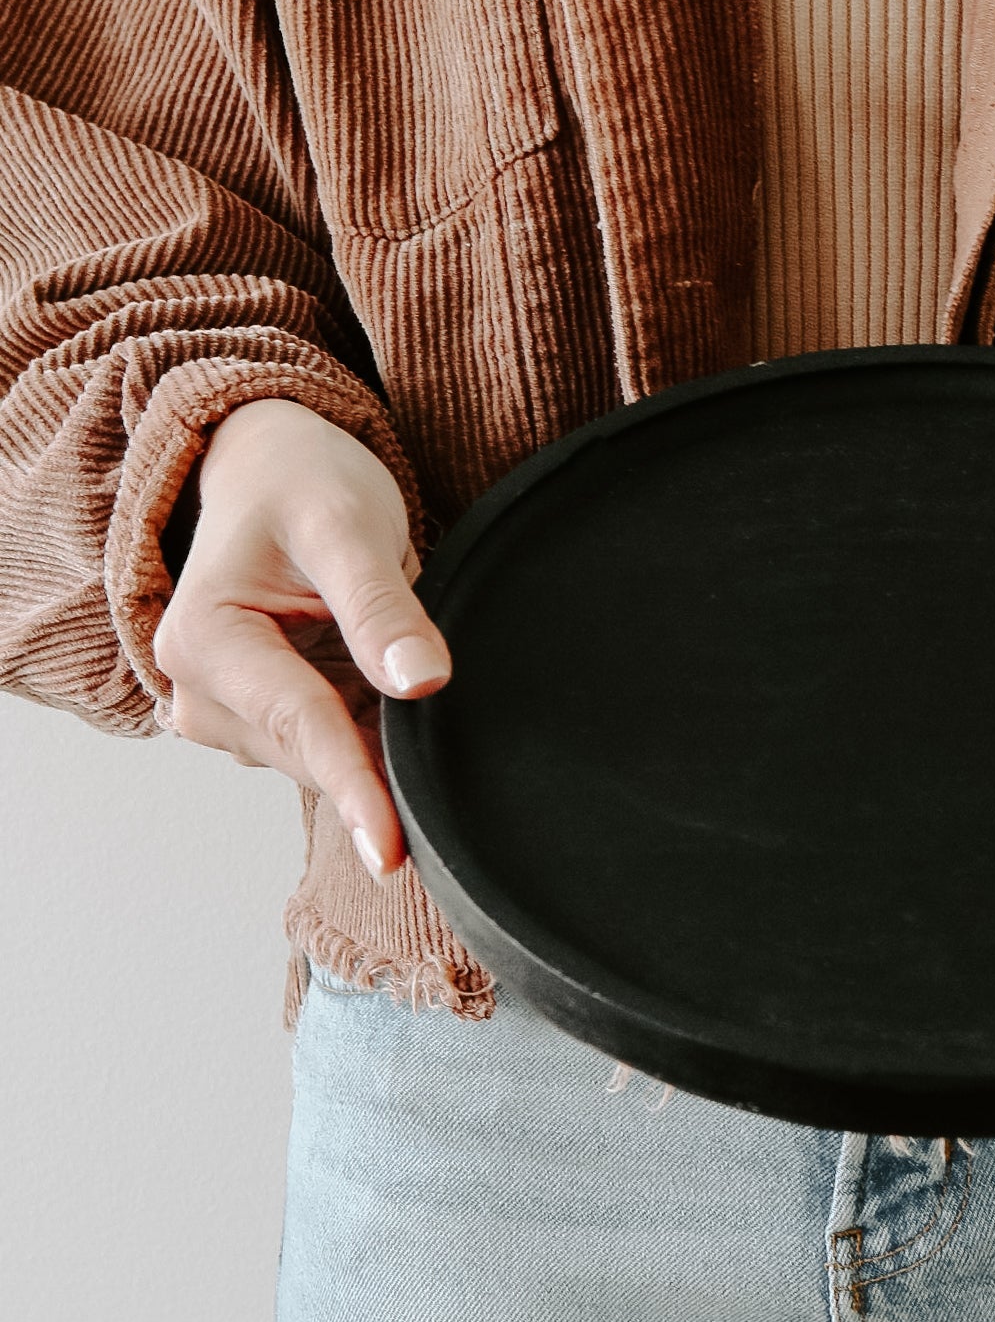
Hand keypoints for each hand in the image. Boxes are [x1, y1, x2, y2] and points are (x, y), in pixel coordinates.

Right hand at [151, 398, 451, 880]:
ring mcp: (234, 711)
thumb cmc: (302, 484)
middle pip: (316, 753)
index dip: (355, 791)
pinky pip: (337, 746)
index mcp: (205, 640)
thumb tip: (422, 680)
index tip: (391, 851)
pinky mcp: (270, 717)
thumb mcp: (346, 524)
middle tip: (463, 745)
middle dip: (385, 764)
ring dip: (383, 745)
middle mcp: (204, 690)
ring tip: (424, 697)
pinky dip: (377, 737)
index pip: (300, 727)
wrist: (275, 470)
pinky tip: (406, 711)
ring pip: (329, 759)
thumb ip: (382, 605)